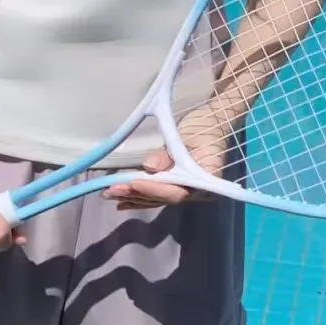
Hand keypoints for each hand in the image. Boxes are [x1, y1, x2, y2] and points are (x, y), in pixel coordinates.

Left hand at [102, 108, 229, 209]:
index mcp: (206, 180)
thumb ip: (168, 154)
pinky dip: (140, 197)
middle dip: (137, 193)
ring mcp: (187, 190)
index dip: (154, 189)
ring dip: (133, 197)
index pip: (177, 192)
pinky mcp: (178, 186)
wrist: (215, 122)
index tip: (133, 183)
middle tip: (113, 189)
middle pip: (164, 197)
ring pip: (158, 198)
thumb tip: (149, 168)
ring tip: (110, 195)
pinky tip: (123, 202)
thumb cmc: (204, 126)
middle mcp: (197, 191)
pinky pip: (158, 195)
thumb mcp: (187, 135)